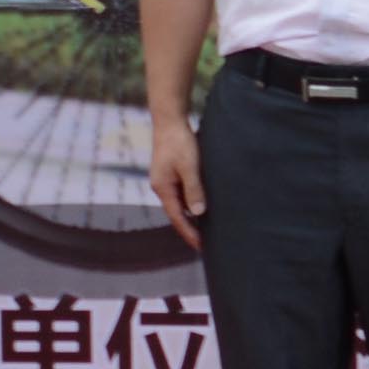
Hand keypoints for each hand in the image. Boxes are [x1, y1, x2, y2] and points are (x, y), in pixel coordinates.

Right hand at [147, 114, 205, 246]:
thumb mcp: (189, 166)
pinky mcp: (171, 174)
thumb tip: (198, 213)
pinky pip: (181, 195)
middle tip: (205, 245)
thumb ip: (194, 189)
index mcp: (163, 188)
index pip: (177, 218)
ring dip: (191, 217)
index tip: (201, 246)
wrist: (169, 121)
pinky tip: (201, 207)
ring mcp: (165, 181)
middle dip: (190, 229)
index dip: (189, 233)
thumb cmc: (179, 142)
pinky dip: (191, 204)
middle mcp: (162, 187)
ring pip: (179, 204)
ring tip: (206, 230)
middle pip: (176, 214)